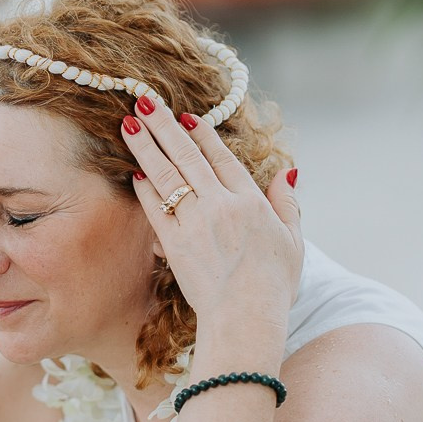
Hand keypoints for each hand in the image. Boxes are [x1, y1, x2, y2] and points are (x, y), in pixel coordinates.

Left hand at [120, 99, 301, 344]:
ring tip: (129, 124)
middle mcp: (222, 206)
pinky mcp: (174, 245)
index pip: (221, 157)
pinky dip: (144, 188)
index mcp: (251, 201)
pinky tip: (133, 170)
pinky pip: (155, 208)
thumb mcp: (293, 240)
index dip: (202, 133)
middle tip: (145, 101)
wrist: (246, 319)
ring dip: (147, 148)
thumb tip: (287, 171)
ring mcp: (196, 224)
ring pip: (168, 176)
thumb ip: (288, 203)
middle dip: (165, 126)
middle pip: (189, 156)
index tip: (186, 114)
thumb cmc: (272, 285)